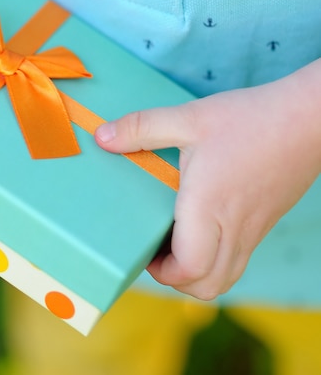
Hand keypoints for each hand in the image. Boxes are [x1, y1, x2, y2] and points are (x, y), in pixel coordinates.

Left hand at [95, 68, 320, 299]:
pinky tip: (201, 223)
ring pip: (227, 277)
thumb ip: (141, 128)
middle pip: (208, 286)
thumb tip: (102, 136)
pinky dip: (216, 258)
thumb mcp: (188, 118)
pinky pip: (238, 258)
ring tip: (175, 241)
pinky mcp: (265, 221)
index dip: (161, 272)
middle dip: (175, 280)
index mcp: (210, 208)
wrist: (308, 117)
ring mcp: (255, 229)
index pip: (189, 270)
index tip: (143, 251)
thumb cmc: (248, 118)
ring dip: (197, 273)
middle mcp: (234, 228)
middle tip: (154, 250)